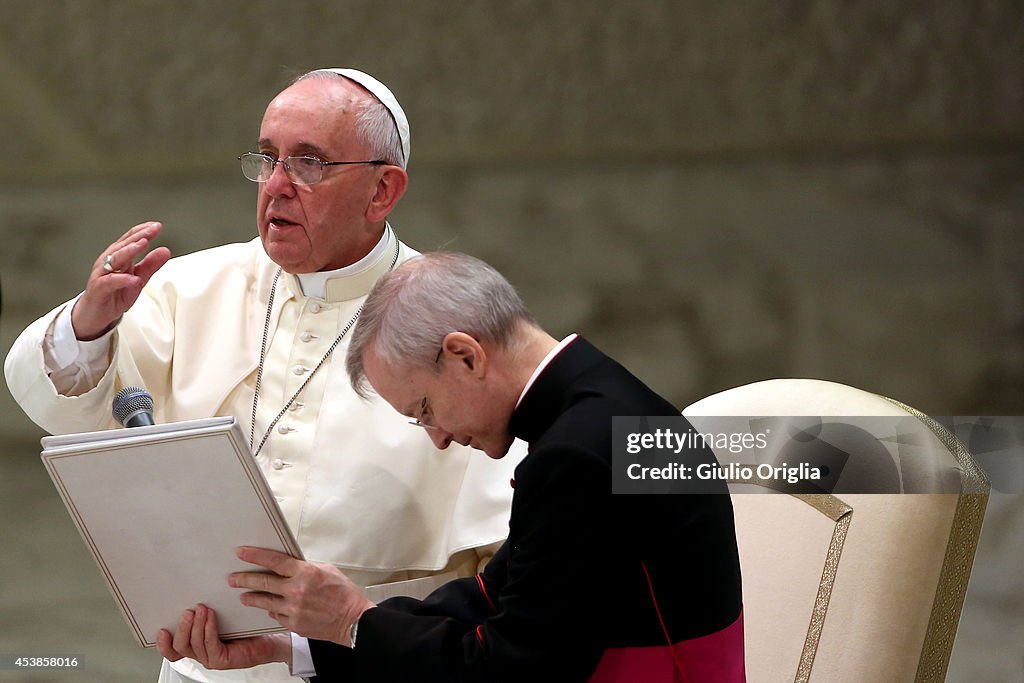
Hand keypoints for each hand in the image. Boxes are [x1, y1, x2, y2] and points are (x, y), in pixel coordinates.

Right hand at [71, 221, 171, 339]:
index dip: (142, 231)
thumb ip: (150, 265)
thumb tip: (165, 250)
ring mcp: (102, 274)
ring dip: (129, 251)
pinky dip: (122, 279)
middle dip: (138, 236)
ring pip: (114, 259)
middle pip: (123, 245)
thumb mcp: (138, 279)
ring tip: (143, 244)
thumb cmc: (114, 294)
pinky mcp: (98, 289)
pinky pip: (109, 282)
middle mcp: (108, 262)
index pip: (130, 240)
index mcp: (119, 257)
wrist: (95, 314)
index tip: (157, 226)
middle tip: (152, 230)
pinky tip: (134, 278)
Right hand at [156, 603, 289, 669]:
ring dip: (195, 625)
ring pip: (193, 645)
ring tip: (200, 609)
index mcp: (198, 644)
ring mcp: (212, 658)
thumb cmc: (248, 627)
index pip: (173, 649)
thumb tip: (196, 590)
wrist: (271, 638)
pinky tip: (211, 617)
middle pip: (179, 647)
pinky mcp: (223, 660)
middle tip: (187, 611)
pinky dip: (208, 629)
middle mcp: (202, 653)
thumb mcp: (223, 615)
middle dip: (181, 627)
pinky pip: (210, 644)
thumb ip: (207, 610)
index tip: (160, 628)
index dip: (163, 642)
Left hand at [231, 546, 374, 645]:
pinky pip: (276, 615)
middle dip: (244, 579)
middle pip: (263, 582)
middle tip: (233, 578)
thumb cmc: (344, 595)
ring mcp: (294, 609)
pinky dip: (272, 610)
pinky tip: (268, 608)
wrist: (353, 620)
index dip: (255, 556)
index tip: (242, 553)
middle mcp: (297, 590)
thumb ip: (306, 568)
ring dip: (251, 597)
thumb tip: (291, 566)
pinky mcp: (293, 624)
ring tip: (243, 596)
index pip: (274, 561)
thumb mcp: (327, 571)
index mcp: (306, 573)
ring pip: (264, 602)